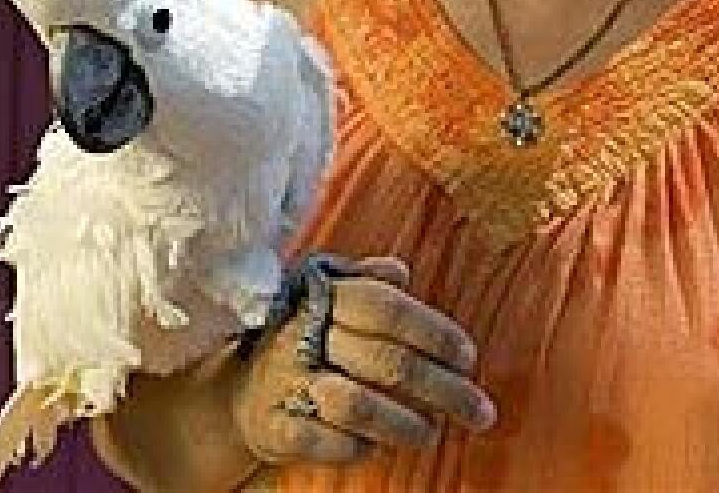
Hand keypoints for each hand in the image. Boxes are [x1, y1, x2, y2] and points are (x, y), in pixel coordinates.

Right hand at [233, 256, 495, 466]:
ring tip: (432, 434)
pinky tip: (376, 448)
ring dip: (403, 424)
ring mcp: (286, 382)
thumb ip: (365, 281)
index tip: (468, 357)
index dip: (433, 332)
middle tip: (479, 411)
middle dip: (442, 389)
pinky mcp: (272, 425)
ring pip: (356, 404)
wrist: (238, 388)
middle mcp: (304, 335)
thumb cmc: (300, 335)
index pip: (387, 308)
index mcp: (323, 296)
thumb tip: (400, 271)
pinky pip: (319, 441)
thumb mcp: (325, 293)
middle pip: (385, 360)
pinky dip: (353, 448)